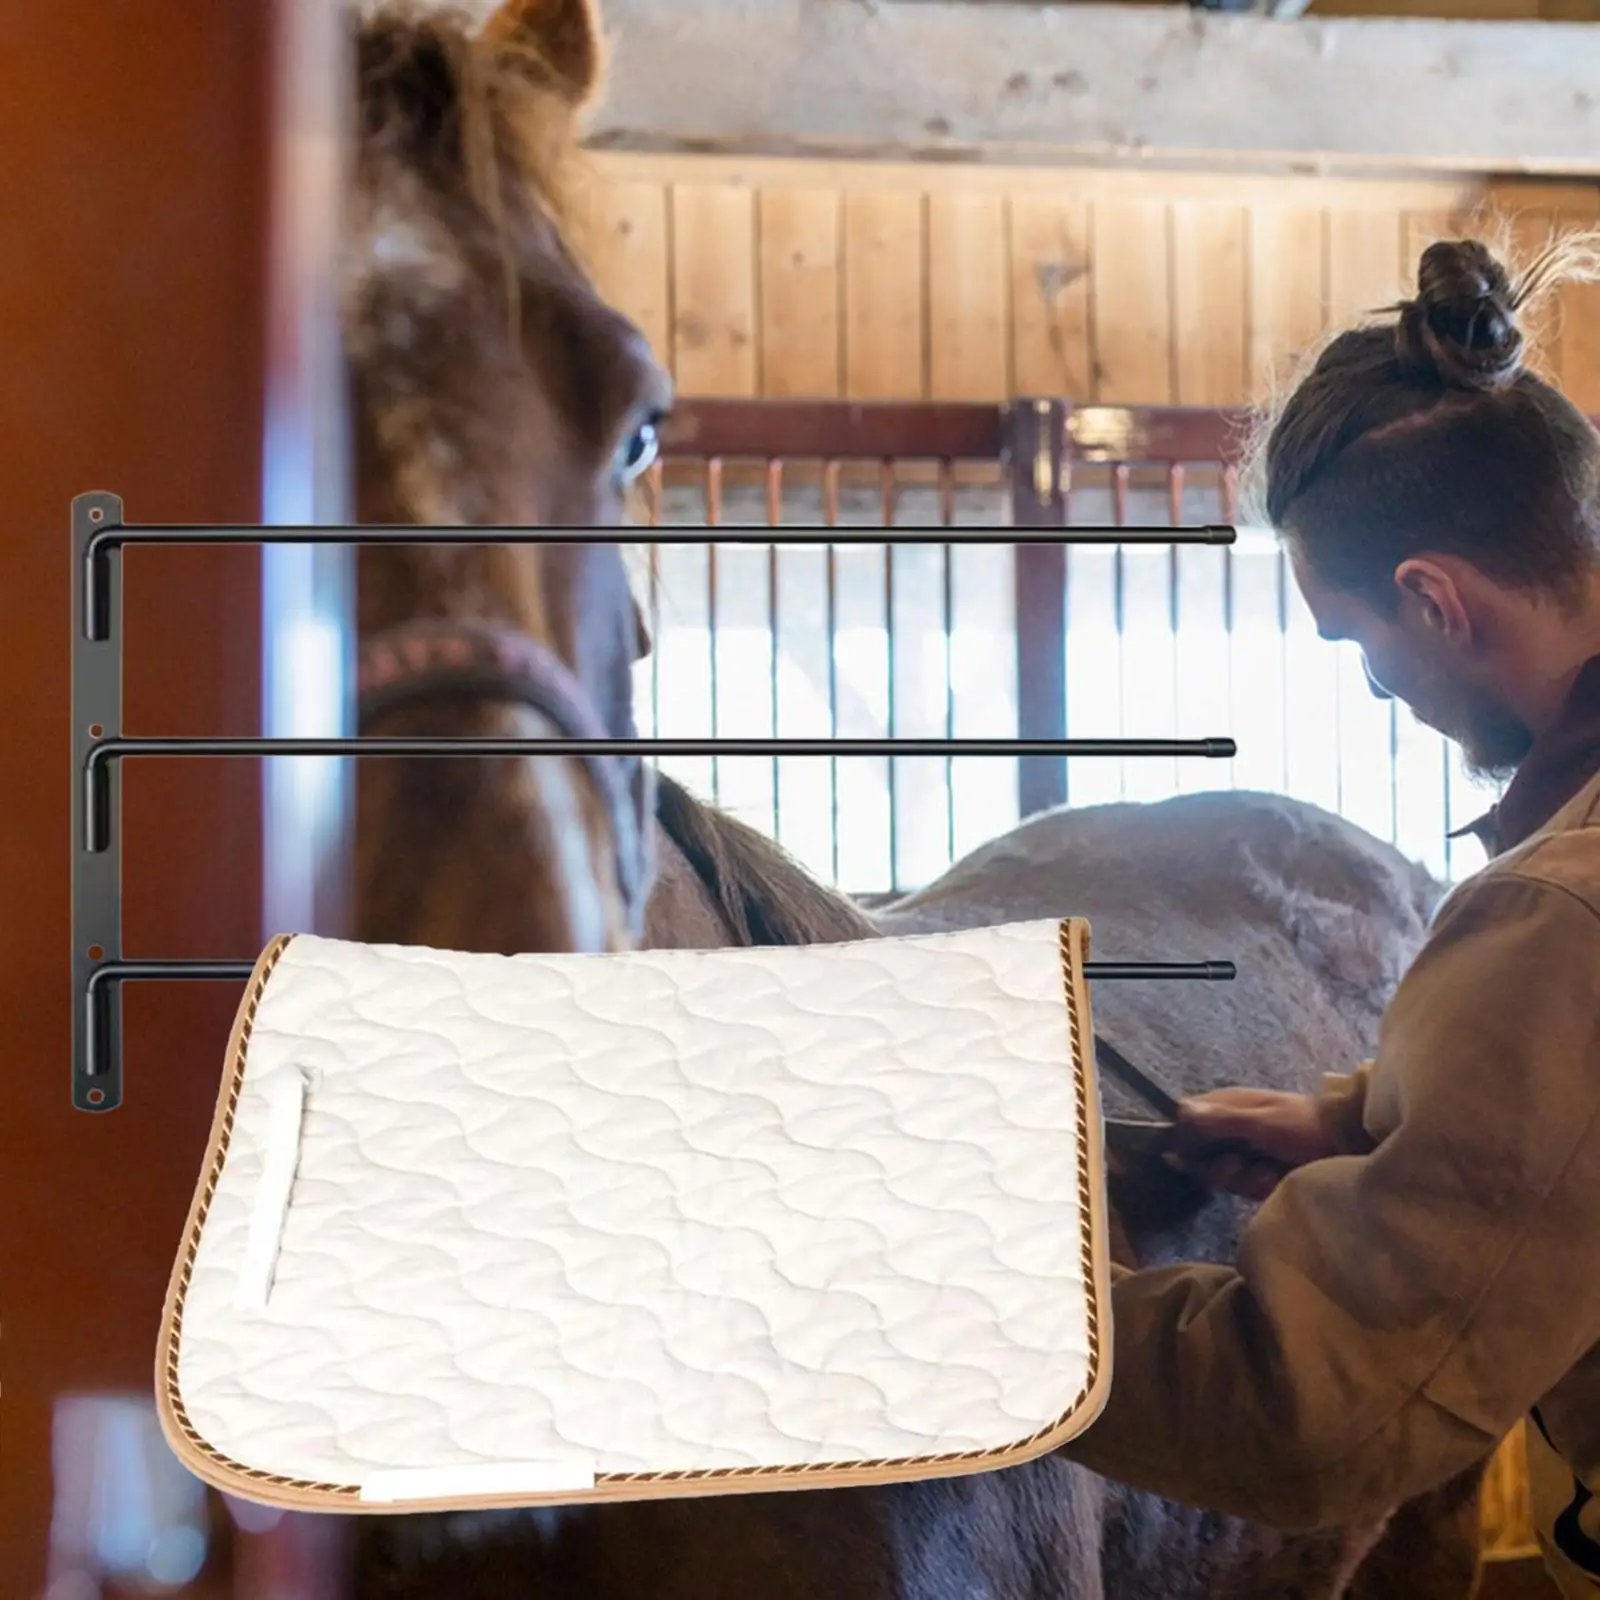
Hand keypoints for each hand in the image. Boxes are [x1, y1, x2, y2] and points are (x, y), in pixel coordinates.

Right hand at [1161, 1088, 1340, 1201]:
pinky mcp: (1260, 1173)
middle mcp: (1232, 1129)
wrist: (1348, 1145)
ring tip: (1265, 1174)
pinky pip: (1244, 1186)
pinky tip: (1274, 1181)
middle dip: (1217, 1167)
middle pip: (1201, 1155)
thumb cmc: (1303, 1125)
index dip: (1184, 1139)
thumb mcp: (1261, 1121)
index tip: (1184, 1155)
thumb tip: (1180, 1110)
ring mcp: (1247, 1152)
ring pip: (1221, 1174)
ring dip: (1242, 1178)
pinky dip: (1258, 1186)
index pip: (1188, 1120)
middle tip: (1235, 1167)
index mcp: (1229, 1107)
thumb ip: (1221, 1119)